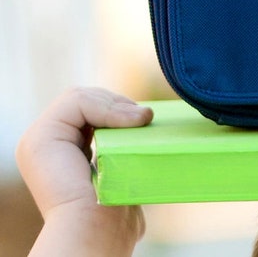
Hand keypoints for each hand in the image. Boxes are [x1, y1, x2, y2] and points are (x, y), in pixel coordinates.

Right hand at [16, 87, 152, 256]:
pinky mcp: (40, 138)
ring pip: (82, 97)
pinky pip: (77, 102)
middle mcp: (46, 143)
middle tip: (145, 117)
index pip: (91, 109)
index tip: (145, 119)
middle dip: (118, 103)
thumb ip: (124, 148)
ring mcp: (38, 139)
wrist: (94, 231)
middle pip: (86, 99)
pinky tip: (129, 122)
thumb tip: (148, 127)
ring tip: (141, 120)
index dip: (118, 108)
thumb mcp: (121, 171)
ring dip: (117, 105)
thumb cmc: (113, 213)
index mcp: (61, 151)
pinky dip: (107, 107)